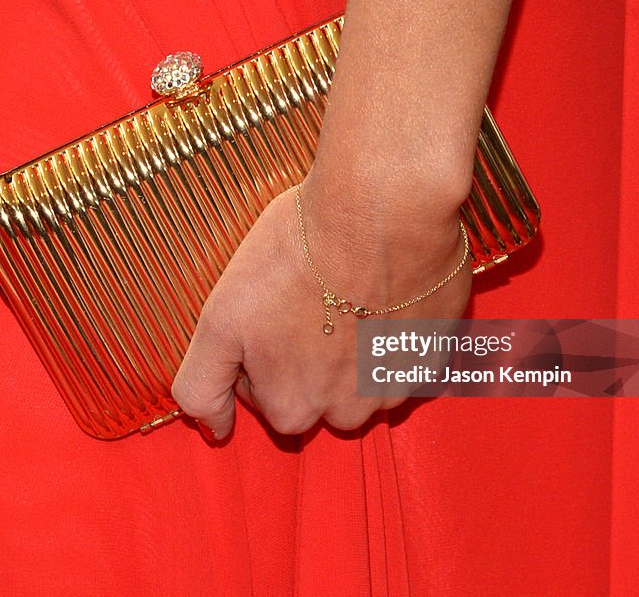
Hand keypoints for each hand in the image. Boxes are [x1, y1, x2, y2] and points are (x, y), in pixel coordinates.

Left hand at [170, 177, 471, 440]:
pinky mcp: (434, 354)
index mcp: (292, 408)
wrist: (383, 207)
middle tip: (309, 298)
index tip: (269, 313)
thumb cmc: (297, 255)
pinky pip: (406, 357)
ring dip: (355, 347)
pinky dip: (394, 332)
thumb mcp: (219, 320)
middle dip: (309, 357)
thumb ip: (203, 385)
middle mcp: (348, 413)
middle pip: (317, 394)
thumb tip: (213, 431)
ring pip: (362, 379)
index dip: (261, 353)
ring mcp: (396, 385)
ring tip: (349, 291)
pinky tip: (384, 292)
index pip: (265, 397)